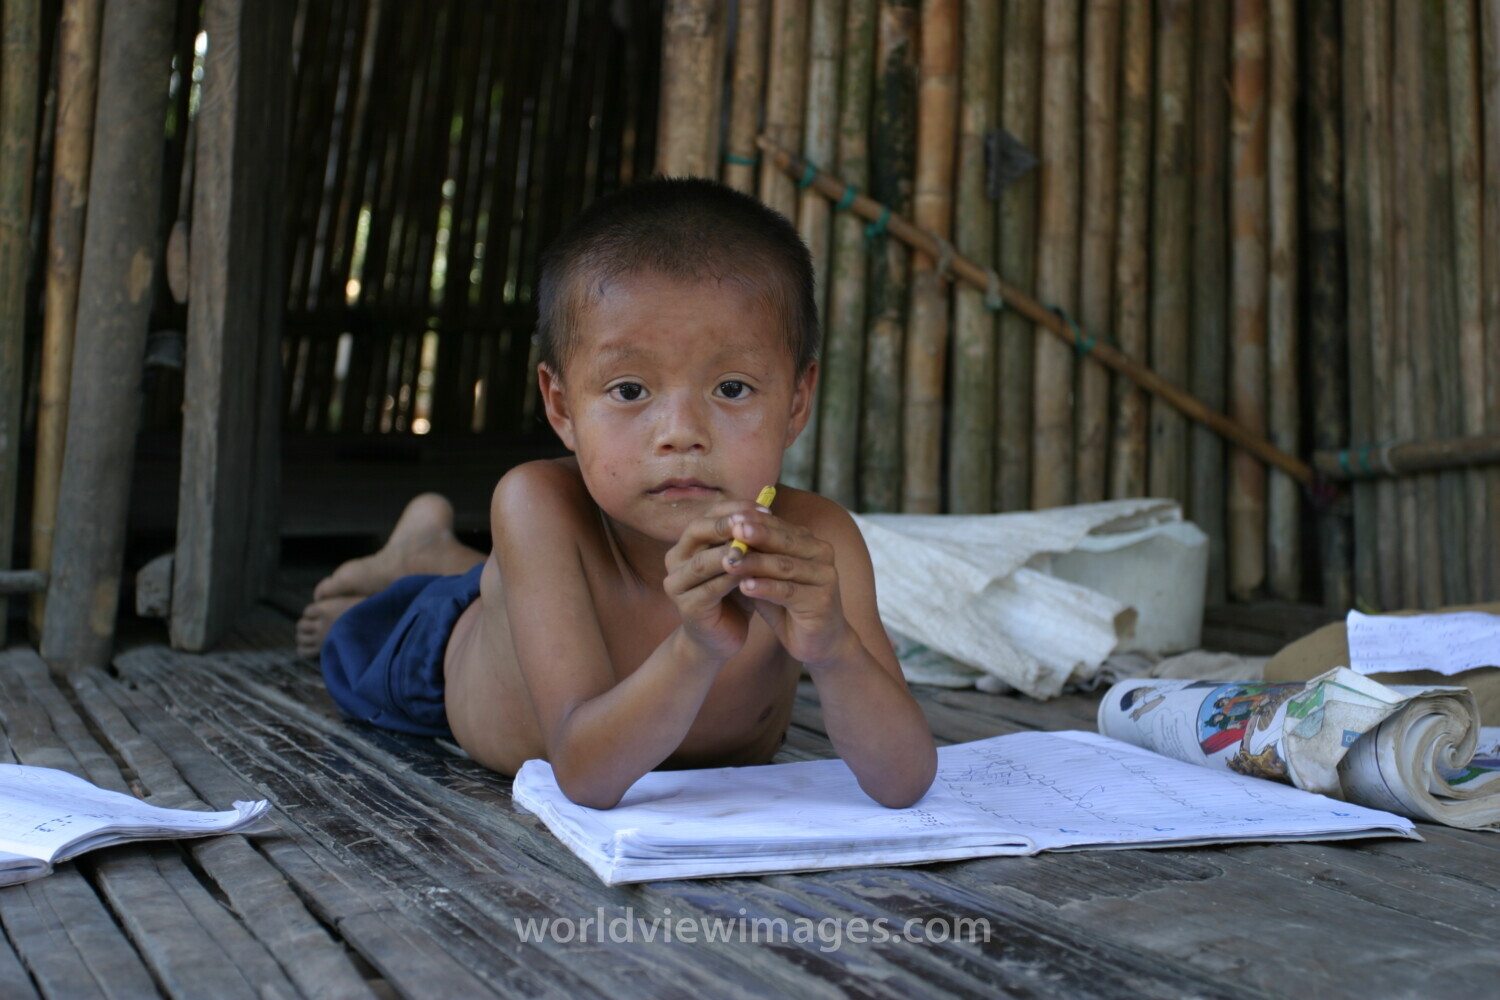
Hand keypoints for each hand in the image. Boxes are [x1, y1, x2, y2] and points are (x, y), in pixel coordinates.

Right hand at [663, 501, 762, 660]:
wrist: (721, 637)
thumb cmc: (734, 594)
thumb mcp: (741, 563)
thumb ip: (746, 540)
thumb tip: (766, 509)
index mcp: (687, 543)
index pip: (707, 515)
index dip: (733, 509)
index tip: (763, 508)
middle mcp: (675, 560)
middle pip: (696, 531)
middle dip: (725, 524)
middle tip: (751, 522)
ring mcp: (677, 585)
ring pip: (701, 562)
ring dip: (727, 552)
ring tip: (752, 546)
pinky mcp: (686, 608)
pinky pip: (709, 590)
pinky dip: (730, 581)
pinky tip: (750, 575)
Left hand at [721, 510, 852, 665]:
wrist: (820, 642)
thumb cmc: (790, 605)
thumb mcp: (769, 578)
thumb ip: (755, 559)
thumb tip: (725, 537)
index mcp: (810, 543)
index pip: (780, 526)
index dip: (754, 521)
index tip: (728, 517)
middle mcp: (822, 555)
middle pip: (785, 541)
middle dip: (756, 534)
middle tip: (731, 528)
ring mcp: (825, 578)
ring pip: (785, 566)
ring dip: (755, 562)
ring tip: (730, 560)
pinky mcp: (822, 602)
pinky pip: (788, 592)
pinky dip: (765, 587)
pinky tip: (745, 586)